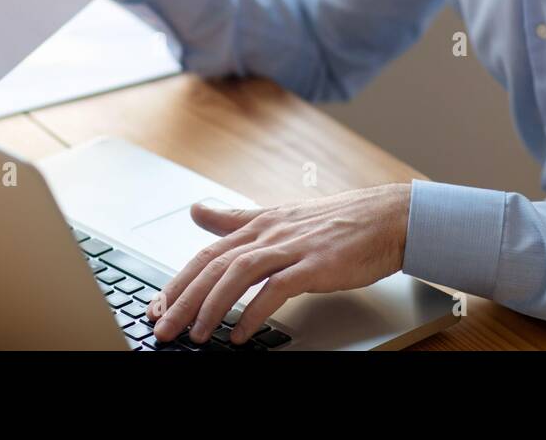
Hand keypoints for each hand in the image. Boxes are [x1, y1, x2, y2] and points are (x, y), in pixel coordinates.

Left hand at [146, 183, 411, 345]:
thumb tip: (197, 210)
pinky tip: (240, 333)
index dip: (179, 281)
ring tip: (195, 335)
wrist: (387, 218)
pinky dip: (254, 311)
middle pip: (215, 265)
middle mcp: (270, 233)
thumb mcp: (280, 216)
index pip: (208, 253)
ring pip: (238, 274)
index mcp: (259, 224)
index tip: (158, 306)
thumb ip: (235, 218)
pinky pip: (277, 289)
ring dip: (212, 307)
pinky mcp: (315, 264)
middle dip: (184, 299)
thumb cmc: (337, 223)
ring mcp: (293, 247)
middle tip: (162, 327)